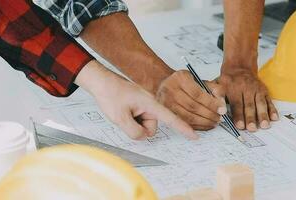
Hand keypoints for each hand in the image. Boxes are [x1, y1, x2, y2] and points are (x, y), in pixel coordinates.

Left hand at [75, 60, 196, 139]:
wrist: (101, 81)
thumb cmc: (110, 94)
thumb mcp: (120, 118)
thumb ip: (134, 131)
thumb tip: (143, 136)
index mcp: (151, 103)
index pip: (171, 119)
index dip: (183, 129)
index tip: (194, 137)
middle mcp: (151, 103)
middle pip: (151, 127)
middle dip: (138, 127)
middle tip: (124, 117)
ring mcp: (145, 104)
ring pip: (144, 125)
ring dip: (133, 123)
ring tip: (122, 112)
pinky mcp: (140, 105)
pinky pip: (139, 119)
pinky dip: (131, 119)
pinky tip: (123, 111)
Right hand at [156, 70, 226, 130]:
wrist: (167, 84)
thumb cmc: (186, 83)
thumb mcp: (201, 80)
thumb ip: (214, 89)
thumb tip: (221, 105)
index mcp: (180, 78)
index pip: (197, 93)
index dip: (211, 104)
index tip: (222, 109)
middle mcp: (170, 89)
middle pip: (192, 106)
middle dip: (209, 114)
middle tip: (219, 118)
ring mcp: (166, 102)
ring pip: (187, 117)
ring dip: (204, 122)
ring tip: (214, 122)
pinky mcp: (166, 113)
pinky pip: (183, 123)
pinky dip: (197, 126)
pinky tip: (205, 125)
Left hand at [218, 67, 278, 131]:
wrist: (239, 66)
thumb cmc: (227, 80)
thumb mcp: (218, 84)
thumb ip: (216, 96)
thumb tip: (215, 108)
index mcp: (233, 87)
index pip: (236, 104)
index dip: (238, 116)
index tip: (240, 126)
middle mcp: (246, 88)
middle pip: (249, 105)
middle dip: (251, 118)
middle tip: (252, 129)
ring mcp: (257, 89)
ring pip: (260, 103)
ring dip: (263, 115)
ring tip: (265, 126)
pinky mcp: (264, 91)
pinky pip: (269, 101)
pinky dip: (272, 110)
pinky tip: (274, 118)